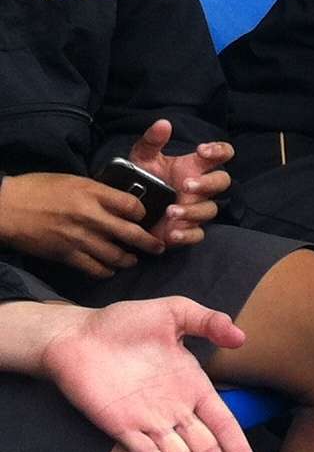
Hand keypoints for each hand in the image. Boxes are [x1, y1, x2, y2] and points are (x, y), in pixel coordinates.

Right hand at [0, 172, 165, 276]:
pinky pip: (94, 268)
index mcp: (94, 194)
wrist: (7, 208)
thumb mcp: (74, 181)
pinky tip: (110, 270)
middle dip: (149, 243)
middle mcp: (91, 217)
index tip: (145, 217)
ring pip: (116, 255)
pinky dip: (106, 271)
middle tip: (159, 247)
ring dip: (129, 259)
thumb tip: (117, 201)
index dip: (144, 213)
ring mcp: (80, 238)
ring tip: (134, 260)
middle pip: (131, 233)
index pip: (133, 206)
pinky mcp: (67, 255)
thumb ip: (98, 192)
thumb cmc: (38, 189)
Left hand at [38, 299, 258, 451]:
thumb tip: (241, 336)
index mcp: (192, 385)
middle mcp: (174, 409)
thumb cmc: (124, 322)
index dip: (239, 449)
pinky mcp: (120, 427)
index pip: (223, 424)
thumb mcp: (174, 312)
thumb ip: (208, 321)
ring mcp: (148, 421)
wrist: (75, 336)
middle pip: (206, 448)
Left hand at [127, 119, 230, 249]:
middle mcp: (201, 187)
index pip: (222, 153)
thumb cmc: (141, 179)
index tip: (202, 151)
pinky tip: (173, 233)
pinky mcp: (187, 230)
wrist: (125, 209)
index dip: (219, 150)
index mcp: (195, 166)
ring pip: (210, 209)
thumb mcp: (142, 157)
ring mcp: (196, 208)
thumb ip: (152, 141)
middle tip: (186, 185)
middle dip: (208, 183)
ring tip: (171, 211)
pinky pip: (198, 234)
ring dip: (193, 211)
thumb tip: (163, 123)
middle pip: (223, 182)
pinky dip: (187, 235)